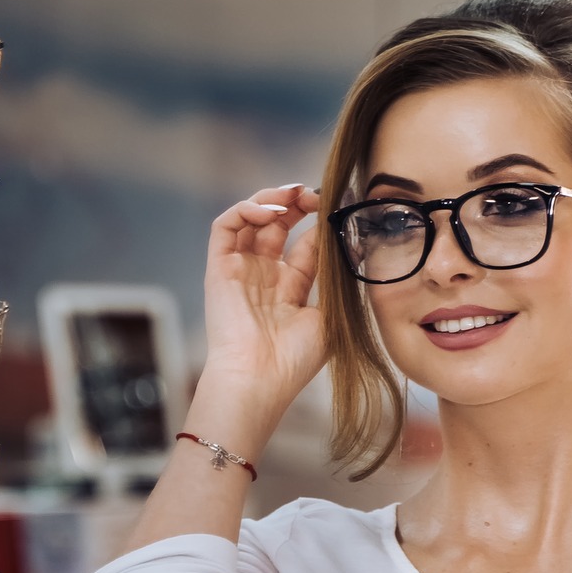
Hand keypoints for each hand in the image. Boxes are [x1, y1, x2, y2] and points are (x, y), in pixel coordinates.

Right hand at [198, 183, 326, 418]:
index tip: (340, 209)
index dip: (321, 223)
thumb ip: (337, 279)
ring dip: (272, 199)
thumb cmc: (295, 359)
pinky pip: (225, 227)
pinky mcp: (219, 268)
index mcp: (290, 289)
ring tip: (294, 194)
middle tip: (316, 194)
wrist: (259, 378)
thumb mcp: (330, 316)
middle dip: (298, 203)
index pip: (306, 243)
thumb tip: (353, 244)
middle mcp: (264, 276)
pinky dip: (245, 210)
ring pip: (251, 219)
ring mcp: (240, 270)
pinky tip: (270, 211)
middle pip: (279, 225)